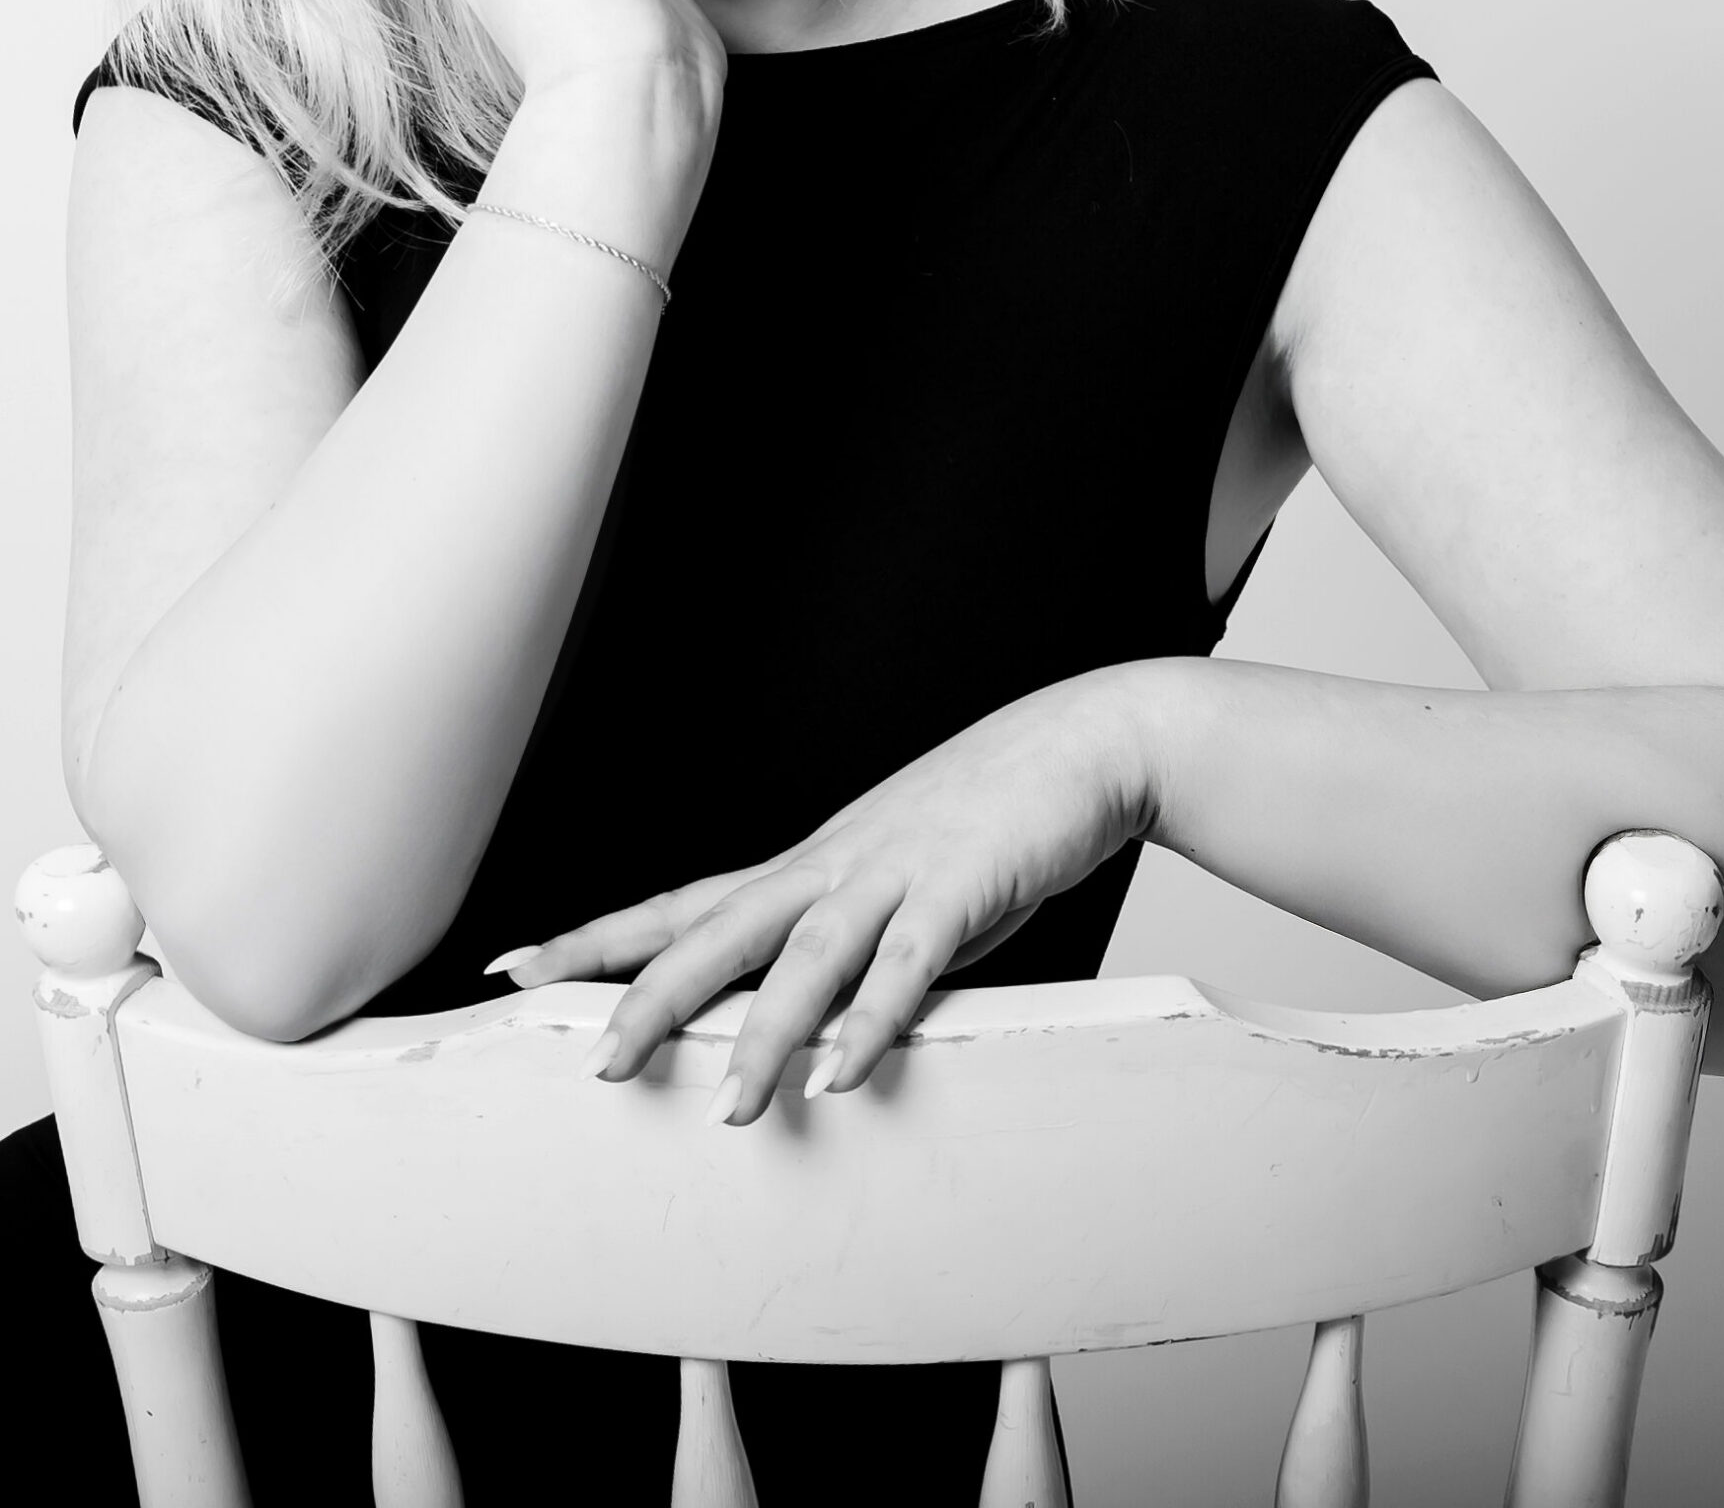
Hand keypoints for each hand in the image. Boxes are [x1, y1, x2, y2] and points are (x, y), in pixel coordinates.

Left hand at [493, 669, 1160, 1123]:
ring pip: (806, 958)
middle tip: (595, 1061)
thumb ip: (846, 938)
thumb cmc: (983, 817)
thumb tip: (804, 1013)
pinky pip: (909, 964)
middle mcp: (831, 865)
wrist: (1079, 745)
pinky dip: (874, 1019)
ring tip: (734, 1109)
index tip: (513, 964)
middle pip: (715, 933)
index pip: (680, 904)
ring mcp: (891, 874)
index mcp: (808, 864)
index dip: (596, 938)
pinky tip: (846, 1072)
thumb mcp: (893, 875)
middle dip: (649, 998)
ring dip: (767, 1036)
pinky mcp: (959, 890)